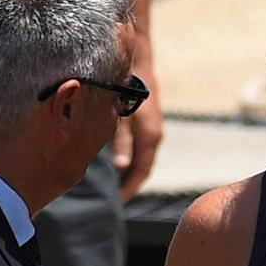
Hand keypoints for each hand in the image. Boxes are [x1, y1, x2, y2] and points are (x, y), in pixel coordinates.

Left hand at [113, 71, 163, 199]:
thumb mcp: (121, 116)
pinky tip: (115, 164)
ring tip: (112, 186)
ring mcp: (151, 131)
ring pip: (141, 160)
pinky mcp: (146, 124)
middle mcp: (153, 137)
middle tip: (111, 199)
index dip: (129, 189)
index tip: (115, 202)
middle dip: (129, 185)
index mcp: (149, 139)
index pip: (141, 173)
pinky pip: (140, 150)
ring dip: (129, 174)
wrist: (137, 63)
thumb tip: (121, 168)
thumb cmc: (125, 89)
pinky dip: (130, 161)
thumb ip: (121, 142)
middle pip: (142, 170)